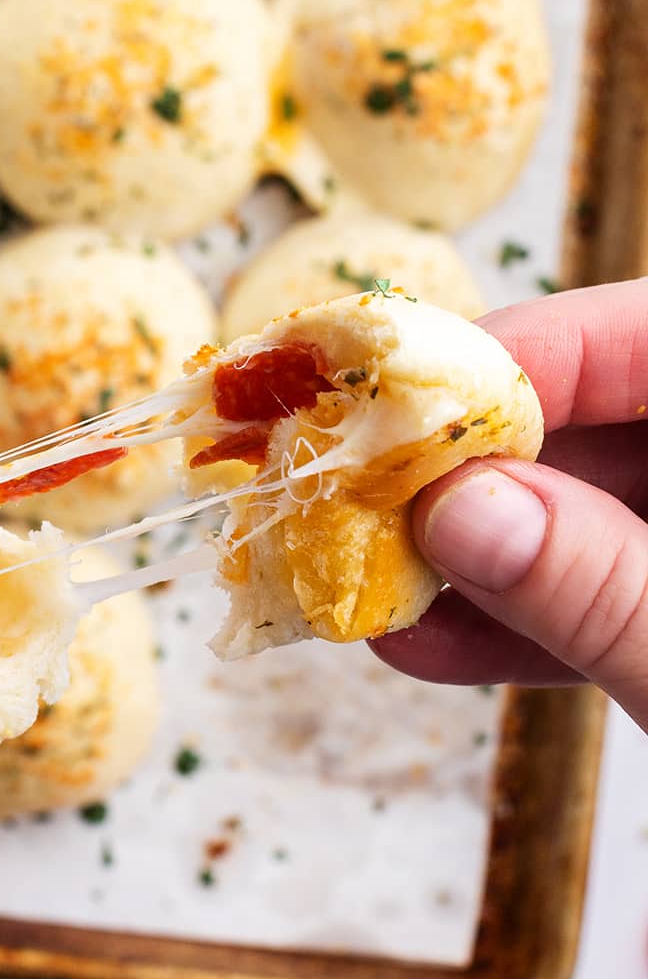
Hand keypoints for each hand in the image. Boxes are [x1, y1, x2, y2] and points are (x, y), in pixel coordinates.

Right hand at [375, 278, 647, 731]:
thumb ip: (602, 587)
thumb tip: (458, 510)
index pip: (644, 334)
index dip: (524, 352)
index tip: (402, 398)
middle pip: (591, 418)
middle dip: (469, 465)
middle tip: (359, 495)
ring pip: (581, 508)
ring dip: (468, 553)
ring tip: (365, 583)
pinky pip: (596, 588)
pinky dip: (515, 619)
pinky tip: (427, 644)